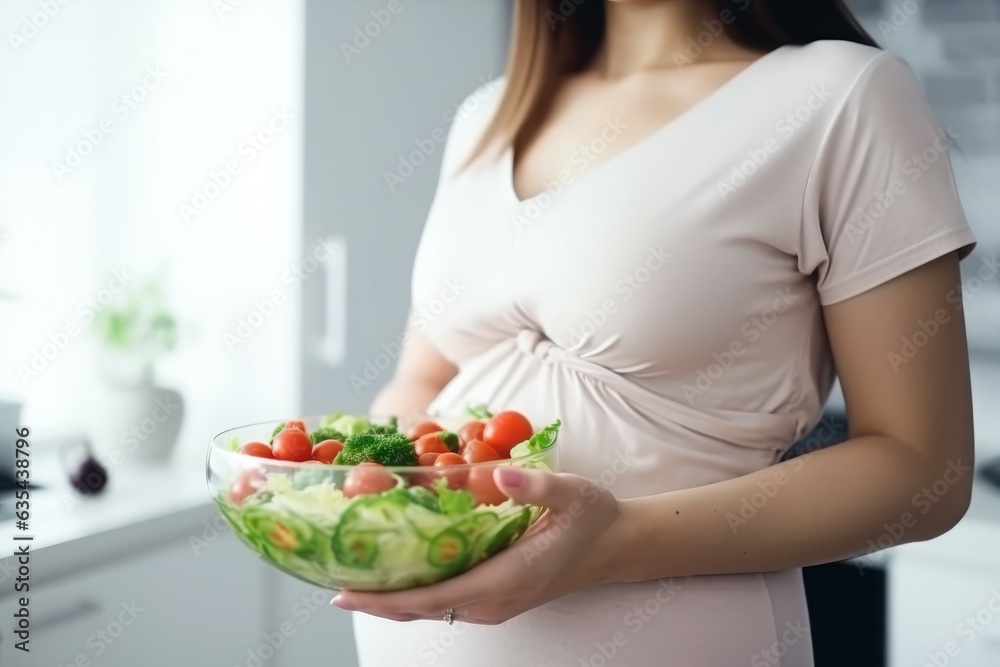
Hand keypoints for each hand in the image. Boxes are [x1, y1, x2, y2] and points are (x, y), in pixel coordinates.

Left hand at [332, 467, 620, 624]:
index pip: (436, 596)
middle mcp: (497, 601)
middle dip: (376, 600)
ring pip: (432, 610)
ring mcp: (496, 604)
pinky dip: (413, 593)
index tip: (346, 592)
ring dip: (391, 598)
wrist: (617, 546)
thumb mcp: (572, 493)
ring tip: (349, 578)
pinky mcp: (495, 598)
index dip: (387, 597)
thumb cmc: (593, 518)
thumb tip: (497, 475)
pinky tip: (393, 574)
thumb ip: (536, 486)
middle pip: (423, 610)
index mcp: (509, 577)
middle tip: (330, 581)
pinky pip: (445, 602)